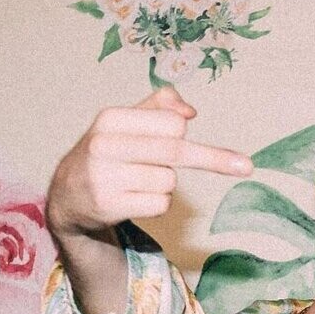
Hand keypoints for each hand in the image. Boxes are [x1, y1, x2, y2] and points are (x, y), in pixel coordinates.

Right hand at [46, 87, 252, 240]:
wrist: (67, 196)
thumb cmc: (107, 154)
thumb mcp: (125, 123)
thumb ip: (158, 107)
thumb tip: (190, 110)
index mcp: (111, 119)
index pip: (170, 123)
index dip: (181, 130)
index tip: (188, 130)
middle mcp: (105, 145)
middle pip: (175, 151)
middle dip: (214, 159)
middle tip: (247, 165)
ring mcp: (106, 177)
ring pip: (169, 181)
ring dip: (165, 185)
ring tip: (138, 182)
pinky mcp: (110, 206)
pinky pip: (160, 204)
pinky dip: (157, 204)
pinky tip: (134, 199)